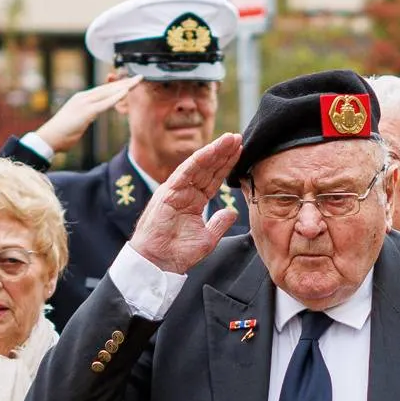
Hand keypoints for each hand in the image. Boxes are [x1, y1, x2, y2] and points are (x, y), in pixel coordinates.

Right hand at [32, 76, 141, 155]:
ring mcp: (84, 103)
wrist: (49, 138)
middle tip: (139, 77)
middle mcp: (83, 97)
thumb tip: (91, 116)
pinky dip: (116, 97)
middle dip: (124, 82)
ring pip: (108, 92)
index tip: (129, 82)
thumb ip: (86, 115)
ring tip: (136, 81)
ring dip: (123, 87)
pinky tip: (126, 92)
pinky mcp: (85, 111)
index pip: (103, 90)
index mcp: (81, 99)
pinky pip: (104, 103)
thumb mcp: (78, 121)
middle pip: (108, 88)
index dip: (117, 86)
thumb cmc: (62, 133)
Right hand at [129, 134, 242, 274]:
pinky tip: (211, 150)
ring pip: (198, 166)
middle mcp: (185, 192)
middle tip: (238, 137)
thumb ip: (219, 223)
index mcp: (193, 201)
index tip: (241, 152)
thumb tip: (232, 213)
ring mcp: (176, 190)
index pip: (213, 179)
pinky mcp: (168, 192)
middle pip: (208, 168)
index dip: (227, 165)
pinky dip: (198, 160)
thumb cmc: (177, 253)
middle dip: (224, 153)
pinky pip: (185, 172)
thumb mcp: (207, 238)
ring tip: (230, 139)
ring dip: (214, 151)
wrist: (158, 262)